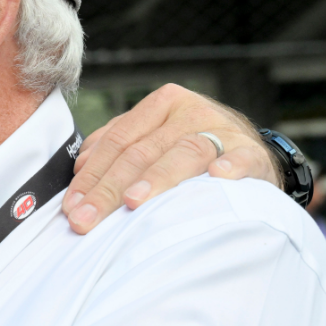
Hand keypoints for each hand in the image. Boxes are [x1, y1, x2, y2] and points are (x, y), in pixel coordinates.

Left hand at [64, 84, 277, 233]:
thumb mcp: (153, 140)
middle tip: (87, 219)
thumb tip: (81, 168)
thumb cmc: (190, 152)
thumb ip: (116, 147)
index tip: (72, 207)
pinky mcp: (253, 152)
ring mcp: (223, 130)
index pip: (116, 141)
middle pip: (141, 152)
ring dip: (156, 178)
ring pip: (182, 153)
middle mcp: (190, 112)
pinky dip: (229, 167)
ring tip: (133, 201)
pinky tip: (217, 178)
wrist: (251, 154)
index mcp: (161, 105)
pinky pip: (240, 159)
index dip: (91, 176)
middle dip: (109, 189)